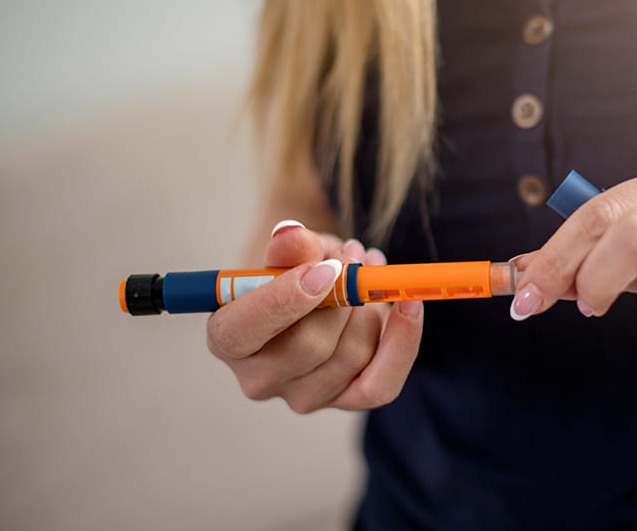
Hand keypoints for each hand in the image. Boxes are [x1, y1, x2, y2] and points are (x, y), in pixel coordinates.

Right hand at [206, 221, 423, 412]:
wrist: (313, 290)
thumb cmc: (291, 270)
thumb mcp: (286, 251)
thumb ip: (287, 245)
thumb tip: (292, 236)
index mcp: (227, 338)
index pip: (241, 332)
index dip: (283, 300)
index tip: (325, 268)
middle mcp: (259, 378)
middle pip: (309, 346)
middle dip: (343, 296)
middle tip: (354, 256)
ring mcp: (302, 396)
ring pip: (350, 356)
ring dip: (371, 306)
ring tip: (369, 269)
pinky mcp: (343, 401)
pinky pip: (380, 385)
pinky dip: (402, 343)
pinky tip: (409, 307)